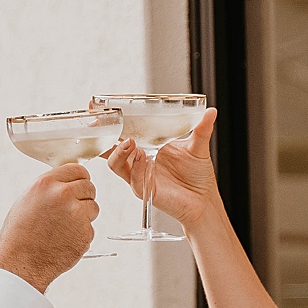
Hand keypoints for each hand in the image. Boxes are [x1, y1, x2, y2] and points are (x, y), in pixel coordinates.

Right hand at [0, 163, 98, 293]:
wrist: (21, 264)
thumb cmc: (19, 235)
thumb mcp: (27, 201)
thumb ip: (49, 188)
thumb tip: (67, 182)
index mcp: (47, 183)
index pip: (78, 169)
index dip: (78, 179)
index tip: (77, 187)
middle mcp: (63, 194)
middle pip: (89, 187)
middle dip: (83, 197)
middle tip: (71, 210)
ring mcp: (77, 214)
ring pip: (93, 207)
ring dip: (84, 216)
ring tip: (63, 228)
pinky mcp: (85, 233)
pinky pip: (91, 228)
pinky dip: (81, 234)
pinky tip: (64, 240)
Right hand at [106, 107, 221, 231]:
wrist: (204, 200)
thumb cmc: (197, 175)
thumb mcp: (198, 146)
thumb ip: (201, 129)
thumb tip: (211, 111)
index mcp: (146, 146)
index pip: (122, 132)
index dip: (109, 121)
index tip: (96, 107)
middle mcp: (138, 161)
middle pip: (110, 148)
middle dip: (103, 136)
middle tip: (104, 124)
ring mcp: (139, 176)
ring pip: (116, 164)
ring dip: (119, 152)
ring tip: (130, 142)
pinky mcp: (145, 190)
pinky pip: (134, 179)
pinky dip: (137, 168)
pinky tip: (144, 158)